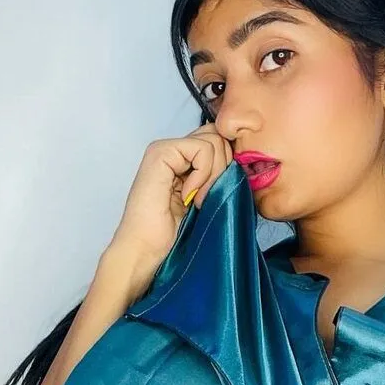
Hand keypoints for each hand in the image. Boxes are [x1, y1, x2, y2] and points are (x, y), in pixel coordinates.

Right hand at [107, 123, 233, 292]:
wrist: (145, 249)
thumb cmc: (172, 234)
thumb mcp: (205, 200)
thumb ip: (216, 177)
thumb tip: (240, 163)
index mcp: (184, 160)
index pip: (218, 141)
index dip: (226, 165)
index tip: (216, 195)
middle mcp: (175, 150)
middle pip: (218, 136)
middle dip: (223, 167)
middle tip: (208, 198)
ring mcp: (165, 149)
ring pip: (213, 140)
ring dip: (213, 174)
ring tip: (198, 199)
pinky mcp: (161, 153)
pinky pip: (201, 150)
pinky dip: (202, 175)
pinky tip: (189, 196)